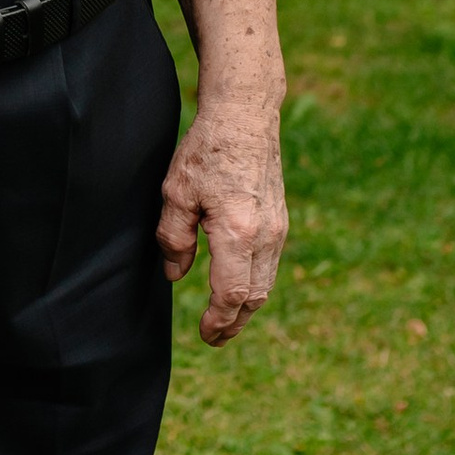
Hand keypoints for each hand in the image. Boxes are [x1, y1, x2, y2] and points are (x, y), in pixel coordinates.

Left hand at [156, 94, 286, 346]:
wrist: (245, 117)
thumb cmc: (207, 151)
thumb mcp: (176, 194)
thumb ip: (173, 238)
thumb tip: (176, 275)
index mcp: (237, 234)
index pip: (231, 294)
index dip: (217, 320)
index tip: (205, 335)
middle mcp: (265, 237)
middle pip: (254, 297)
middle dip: (234, 322)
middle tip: (215, 338)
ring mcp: (278, 229)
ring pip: (266, 283)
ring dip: (246, 306)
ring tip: (226, 319)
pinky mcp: (281, 220)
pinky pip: (270, 265)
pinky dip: (255, 284)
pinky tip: (239, 286)